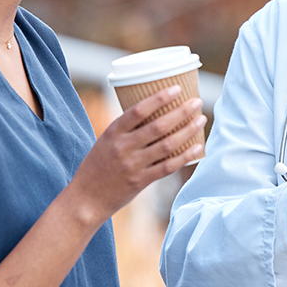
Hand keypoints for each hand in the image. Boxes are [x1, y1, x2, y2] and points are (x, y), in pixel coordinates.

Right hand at [70, 87, 205, 222]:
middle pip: (158, 126)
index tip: (177, 89)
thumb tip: (156, 113)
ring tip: (201, 120)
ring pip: (167, 145)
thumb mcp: (106, 142)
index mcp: (113, 132)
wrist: (86, 198)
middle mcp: (123, 147)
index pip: (138, 110)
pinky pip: (168, 167)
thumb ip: (127, 130)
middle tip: (197, 102)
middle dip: (181, 111)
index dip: (159, 98)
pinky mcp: (141, 181)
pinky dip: (185, 156)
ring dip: (188, 131)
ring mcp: (133, 164)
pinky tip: (197, 148)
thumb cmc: (97, 166)